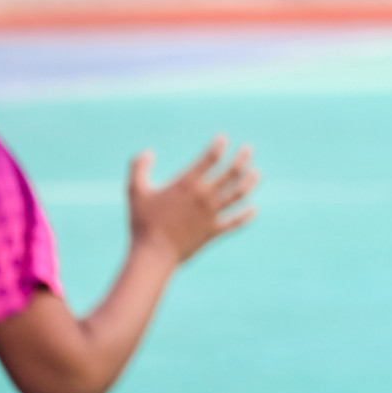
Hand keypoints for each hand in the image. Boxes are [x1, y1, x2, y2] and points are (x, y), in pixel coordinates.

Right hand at [128, 137, 257, 267]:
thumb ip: (138, 169)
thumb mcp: (135, 192)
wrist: (153, 254)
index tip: (223, 138)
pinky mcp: (213, 231)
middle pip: (231, 173)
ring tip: (256, 173)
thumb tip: (146, 152)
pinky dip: (245, 216)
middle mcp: (204, 196)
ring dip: (249, 183)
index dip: (218, 147)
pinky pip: (234, 222)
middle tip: (249, 149)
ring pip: (237, 194)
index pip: (209, 159)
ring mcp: (212, 214)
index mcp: (187, 184)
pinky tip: (253, 210)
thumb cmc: (142, 223)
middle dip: (241, 159)